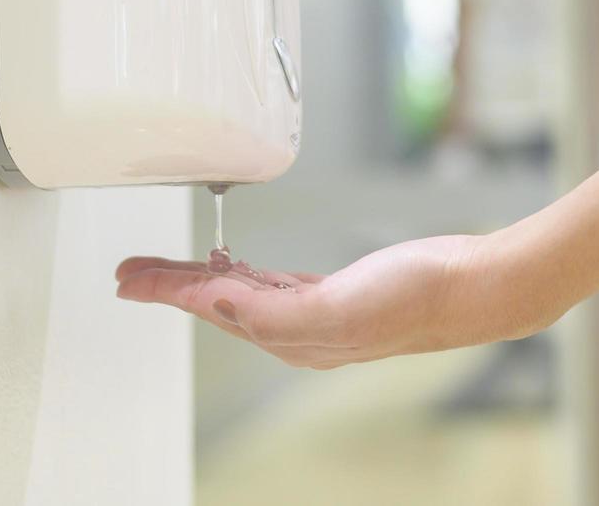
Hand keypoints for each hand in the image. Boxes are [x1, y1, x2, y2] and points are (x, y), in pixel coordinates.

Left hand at [115, 233, 540, 368]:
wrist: (470, 287)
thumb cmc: (416, 297)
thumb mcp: (338, 306)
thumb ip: (273, 311)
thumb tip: (217, 304)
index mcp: (291, 333)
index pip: (212, 306)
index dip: (167, 291)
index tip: (130, 279)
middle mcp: (296, 327)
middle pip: (216, 301)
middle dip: (170, 285)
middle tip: (128, 271)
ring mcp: (314, 310)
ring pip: (239, 292)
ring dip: (198, 278)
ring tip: (164, 268)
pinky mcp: (333, 291)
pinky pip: (270, 283)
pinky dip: (241, 272)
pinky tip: (231, 266)